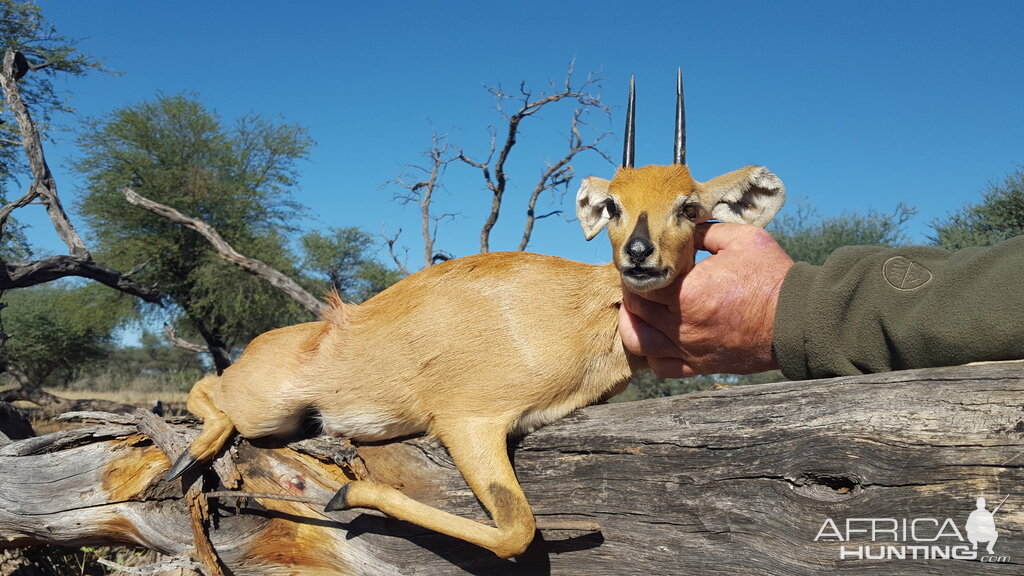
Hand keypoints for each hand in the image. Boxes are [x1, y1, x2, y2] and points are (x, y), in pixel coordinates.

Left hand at [618, 223, 793, 376]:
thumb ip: (706, 232)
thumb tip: (683, 230)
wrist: (798, 321)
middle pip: (635, 309)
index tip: (641, 262)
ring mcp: (689, 348)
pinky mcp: (700, 365)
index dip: (636, 270)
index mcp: (688, 292)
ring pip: (638, 341)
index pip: (640, 282)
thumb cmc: (773, 278)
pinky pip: (661, 367)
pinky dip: (651, 354)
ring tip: (639, 309)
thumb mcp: (743, 239)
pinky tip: (657, 337)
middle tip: (639, 280)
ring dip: (633, 323)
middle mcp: (682, 325)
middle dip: (632, 291)